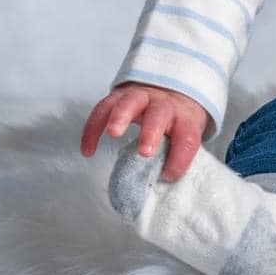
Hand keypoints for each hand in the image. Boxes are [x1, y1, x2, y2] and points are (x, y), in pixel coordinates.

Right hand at [79, 83, 211, 181]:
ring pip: (130, 101)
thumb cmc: (176, 122)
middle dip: (151, 131)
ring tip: (113, 133)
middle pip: (160, 113)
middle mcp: (164, 104)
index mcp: (184, 119)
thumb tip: (163, 183)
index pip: (187, 137)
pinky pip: (103, 108)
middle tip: (144, 152)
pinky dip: (93, 127)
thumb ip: (175, 156)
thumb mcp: (184, 136)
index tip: (168, 176)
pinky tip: (88, 149)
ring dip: (121, 116)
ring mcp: (141, 97)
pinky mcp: (119, 96)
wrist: (170, 91)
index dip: (180, 158)